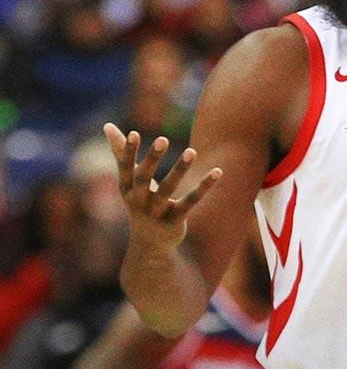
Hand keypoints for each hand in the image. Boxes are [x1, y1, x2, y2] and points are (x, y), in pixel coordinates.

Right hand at [103, 123, 221, 248]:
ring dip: (180, 169)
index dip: (129, 152)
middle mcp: (138, 200)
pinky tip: (217, 171)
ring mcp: (156, 211)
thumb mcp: (128, 180)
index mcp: (126, 188)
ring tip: (192, 150)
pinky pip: (191, 201)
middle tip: (163, 139)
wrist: (149, 243)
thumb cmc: (139, 201)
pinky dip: (204, 186)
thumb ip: (120, 152)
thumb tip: (107, 125)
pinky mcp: (175, 220)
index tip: (135, 133)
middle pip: (144, 178)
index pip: (125, 168)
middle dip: (152, 159)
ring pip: (168, 189)